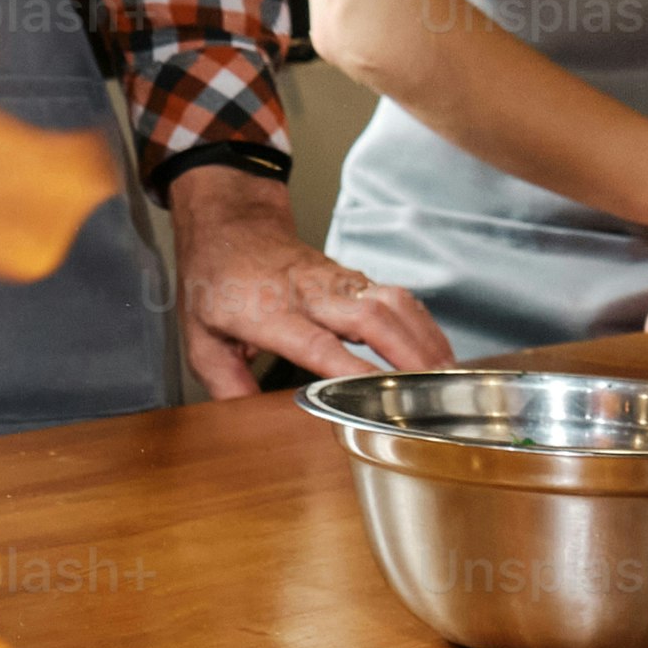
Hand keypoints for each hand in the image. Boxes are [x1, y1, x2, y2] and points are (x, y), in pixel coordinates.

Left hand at [169, 165, 449, 395]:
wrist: (228, 227)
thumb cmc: (214, 284)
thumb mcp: (200, 338)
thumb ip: (226, 382)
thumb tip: (249, 420)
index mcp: (267, 312)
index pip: (317, 344)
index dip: (351, 370)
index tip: (379, 396)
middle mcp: (308, 293)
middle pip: (369, 317)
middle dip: (407, 355)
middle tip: (432, 392)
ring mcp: (334, 280)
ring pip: (391, 301)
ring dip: (424, 337)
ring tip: (447, 376)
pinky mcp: (352, 276)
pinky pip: (396, 295)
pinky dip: (422, 322)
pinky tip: (437, 349)